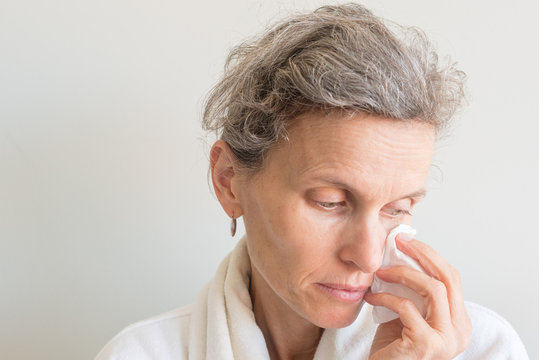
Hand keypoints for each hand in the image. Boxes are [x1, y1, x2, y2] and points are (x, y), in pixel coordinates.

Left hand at [363, 236, 471, 358]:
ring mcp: (446, 340)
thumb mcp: (408, 315)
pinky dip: (386, 297)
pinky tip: (371, 297)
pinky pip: (407, 307)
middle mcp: (459, 331)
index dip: (430, 255)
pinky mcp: (426, 345)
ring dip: (403, 274)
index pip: (451, 278)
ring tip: (380, 272)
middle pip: (447, 279)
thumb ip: (412, 292)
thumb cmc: (393, 348)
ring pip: (433, 289)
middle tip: (399, 242)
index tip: (408, 241)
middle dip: (422, 254)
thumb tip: (401, 256)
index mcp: (458, 322)